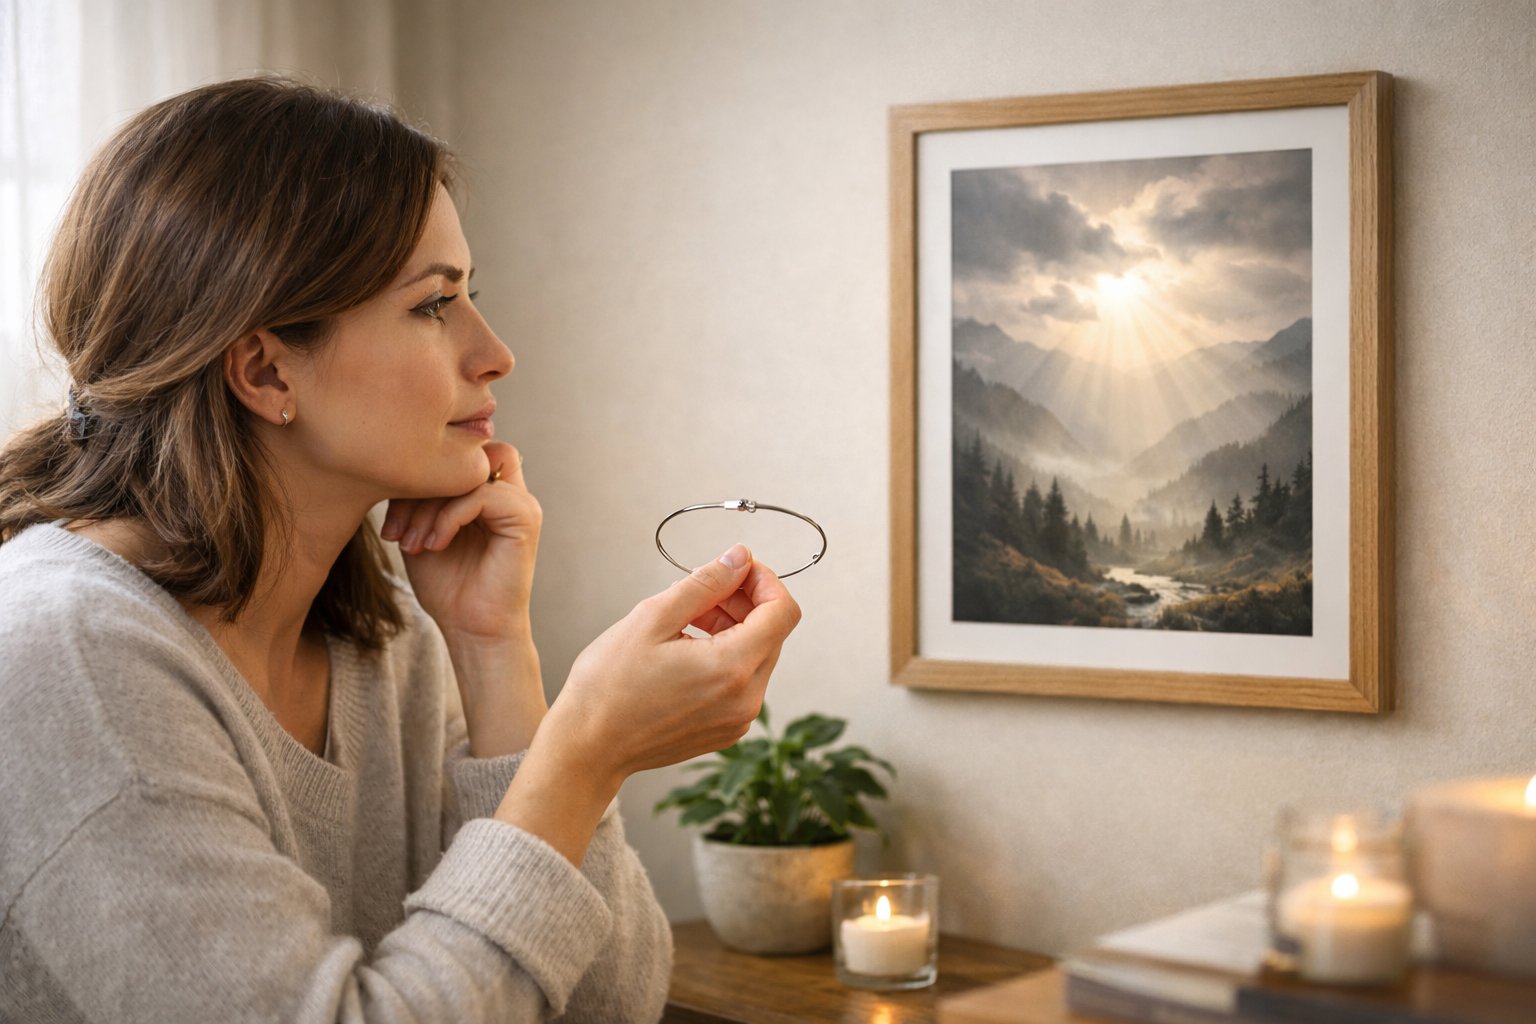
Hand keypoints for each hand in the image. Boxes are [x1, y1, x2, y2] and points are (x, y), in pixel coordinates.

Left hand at [379, 440, 539, 643]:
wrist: (473, 630)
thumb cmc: (448, 586)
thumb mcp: (420, 531)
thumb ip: (417, 496)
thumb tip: (395, 465)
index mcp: (485, 491)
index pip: (451, 454)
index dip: (417, 475)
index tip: (392, 522)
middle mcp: (507, 491)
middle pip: (463, 452)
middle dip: (422, 485)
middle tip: (400, 528)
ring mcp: (519, 502)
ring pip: (470, 471)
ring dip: (432, 505)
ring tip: (415, 543)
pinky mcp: (525, 518)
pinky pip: (483, 495)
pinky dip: (450, 517)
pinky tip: (435, 544)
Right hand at [539, 544, 802, 790]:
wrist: (587, 748)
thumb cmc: (608, 686)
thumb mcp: (653, 618)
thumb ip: (705, 583)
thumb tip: (740, 558)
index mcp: (733, 669)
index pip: (783, 611)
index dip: (765, 580)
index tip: (737, 568)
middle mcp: (746, 699)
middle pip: (773, 633)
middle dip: (745, 602)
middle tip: (703, 589)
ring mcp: (738, 719)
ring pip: (758, 656)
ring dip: (734, 627)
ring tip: (688, 618)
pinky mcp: (727, 730)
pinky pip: (742, 681)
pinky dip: (726, 655)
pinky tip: (688, 647)